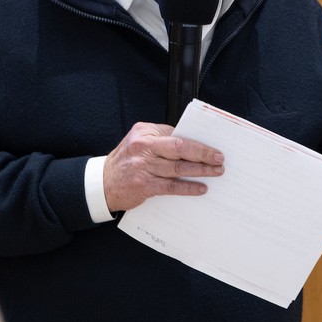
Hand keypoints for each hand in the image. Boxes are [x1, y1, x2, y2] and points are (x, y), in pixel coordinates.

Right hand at [103, 122, 224, 212]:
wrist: (102, 184)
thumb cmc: (125, 162)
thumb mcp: (137, 142)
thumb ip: (160, 139)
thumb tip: (190, 143)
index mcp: (144, 133)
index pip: (176, 133)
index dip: (197, 140)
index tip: (213, 145)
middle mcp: (144, 148)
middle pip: (180, 147)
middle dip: (203, 153)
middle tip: (219, 158)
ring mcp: (143, 167)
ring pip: (178, 167)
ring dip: (200, 170)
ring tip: (216, 172)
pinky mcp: (144, 185)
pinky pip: (171, 186)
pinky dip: (188, 187)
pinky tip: (201, 188)